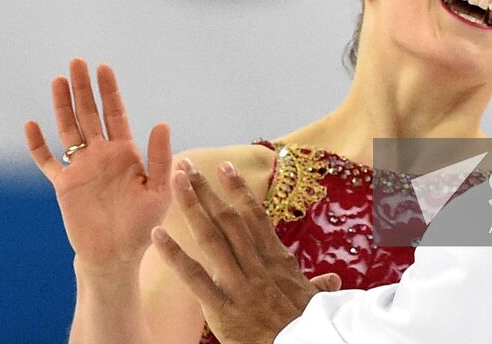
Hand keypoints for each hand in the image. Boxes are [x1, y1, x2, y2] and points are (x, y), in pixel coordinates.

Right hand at [25, 59, 172, 273]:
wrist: (116, 256)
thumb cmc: (142, 226)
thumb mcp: (159, 191)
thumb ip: (160, 158)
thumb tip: (162, 123)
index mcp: (125, 153)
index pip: (115, 114)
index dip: (109, 91)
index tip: (103, 67)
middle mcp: (101, 155)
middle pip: (89, 114)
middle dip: (83, 88)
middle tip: (77, 62)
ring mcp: (80, 168)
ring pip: (68, 129)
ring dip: (62, 106)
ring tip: (58, 80)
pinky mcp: (63, 185)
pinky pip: (47, 161)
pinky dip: (37, 145)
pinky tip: (31, 124)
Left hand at [152, 158, 342, 343]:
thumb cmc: (306, 328)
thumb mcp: (314, 301)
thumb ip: (318, 285)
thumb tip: (333, 279)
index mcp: (276, 260)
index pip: (255, 216)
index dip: (238, 189)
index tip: (224, 166)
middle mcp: (256, 265)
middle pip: (228, 219)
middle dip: (206, 190)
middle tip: (187, 165)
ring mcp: (238, 284)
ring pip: (211, 237)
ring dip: (191, 207)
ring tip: (175, 183)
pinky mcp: (222, 307)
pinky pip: (194, 277)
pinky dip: (174, 255)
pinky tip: (158, 235)